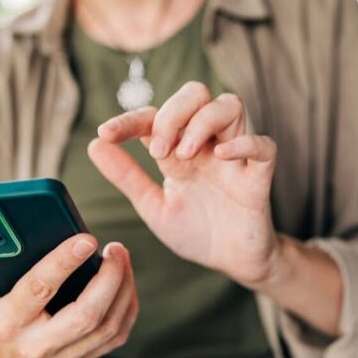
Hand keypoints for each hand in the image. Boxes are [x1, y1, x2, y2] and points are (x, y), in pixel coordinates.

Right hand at [0, 235, 138, 357]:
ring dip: (123, 289)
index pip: (39, 290)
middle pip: (87, 315)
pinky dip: (127, 307)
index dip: (64, 262)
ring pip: (108, 326)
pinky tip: (125, 281)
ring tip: (121, 257)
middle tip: (114, 248)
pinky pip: (116, 336)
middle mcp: (38, 345)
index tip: (86, 239)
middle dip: (108, 278)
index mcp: (8, 324)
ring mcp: (64, 357)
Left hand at [88, 81, 280, 287]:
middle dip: (172, 113)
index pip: (155, 115)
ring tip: (183, 156)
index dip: (129, 119)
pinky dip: (244, 143)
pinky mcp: (259, 177)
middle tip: (158, 150)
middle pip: (196, 93)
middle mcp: (206, 145)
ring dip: (202, 122)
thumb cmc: (196, 232)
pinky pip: (264, 146)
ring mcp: (234, 158)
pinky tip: (221, 154)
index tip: (105, 134)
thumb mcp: (153, 206)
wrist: (231, 264)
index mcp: (179, 150)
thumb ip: (127, 177)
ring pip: (229, 105)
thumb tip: (94, 145)